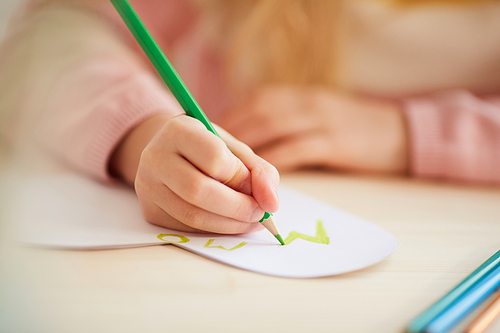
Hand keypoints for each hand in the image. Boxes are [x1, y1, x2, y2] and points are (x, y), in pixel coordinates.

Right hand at [110, 113, 278, 233]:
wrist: (170, 153)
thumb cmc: (207, 148)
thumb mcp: (234, 148)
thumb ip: (259, 171)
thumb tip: (272, 204)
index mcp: (179, 129)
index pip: (214, 159)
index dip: (242, 178)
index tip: (257, 187)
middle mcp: (155, 156)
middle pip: (199, 190)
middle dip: (238, 207)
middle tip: (260, 214)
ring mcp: (148, 185)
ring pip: (192, 215)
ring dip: (230, 224)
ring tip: (251, 221)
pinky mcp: (150, 210)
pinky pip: (187, 228)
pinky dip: (215, 230)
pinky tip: (231, 223)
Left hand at [219, 86, 407, 173]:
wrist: (401, 132)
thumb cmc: (355, 128)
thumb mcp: (321, 114)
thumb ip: (290, 121)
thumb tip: (256, 141)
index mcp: (302, 95)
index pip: (257, 101)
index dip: (233, 117)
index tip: (213, 137)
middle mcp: (307, 102)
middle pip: (259, 112)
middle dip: (232, 132)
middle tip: (212, 155)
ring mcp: (321, 119)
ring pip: (273, 128)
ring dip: (247, 147)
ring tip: (228, 168)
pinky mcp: (334, 142)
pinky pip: (296, 150)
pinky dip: (274, 162)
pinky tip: (259, 176)